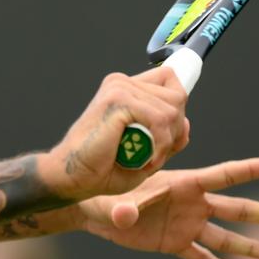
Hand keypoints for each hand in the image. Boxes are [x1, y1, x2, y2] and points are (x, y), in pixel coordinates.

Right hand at [41, 67, 188, 199]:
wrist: (73, 178)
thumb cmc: (102, 168)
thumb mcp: (145, 151)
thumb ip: (166, 135)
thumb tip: (185, 122)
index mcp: (125, 89)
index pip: (170, 80)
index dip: (177, 109)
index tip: (166, 138)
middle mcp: (122, 83)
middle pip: (177, 96)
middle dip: (176, 130)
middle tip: (156, 154)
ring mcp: (119, 88)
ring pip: (172, 109)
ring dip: (167, 141)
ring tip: (147, 159)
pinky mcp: (117, 100)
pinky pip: (160, 119)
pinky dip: (160, 144)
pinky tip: (145, 159)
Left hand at [78, 157, 258, 258]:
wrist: (95, 211)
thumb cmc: (106, 195)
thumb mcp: (117, 199)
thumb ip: (125, 208)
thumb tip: (124, 217)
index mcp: (184, 184)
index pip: (223, 175)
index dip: (250, 169)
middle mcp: (192, 204)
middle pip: (236, 208)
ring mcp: (186, 224)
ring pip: (226, 236)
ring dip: (251, 246)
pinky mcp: (175, 244)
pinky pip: (202, 258)